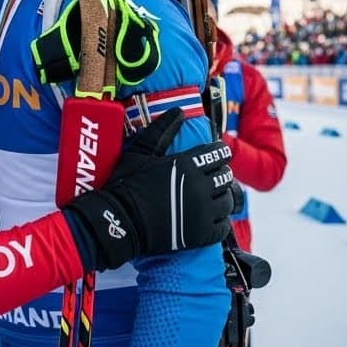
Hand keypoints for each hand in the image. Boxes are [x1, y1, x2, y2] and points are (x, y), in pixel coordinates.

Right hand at [63, 109, 233, 270]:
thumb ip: (161, 130)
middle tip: (212, 176)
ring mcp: (202, 213)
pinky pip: (222, 227)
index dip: (220, 152)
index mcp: (186, 164)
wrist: (119, 222)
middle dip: (221, 174)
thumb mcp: (140, 152)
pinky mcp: (200, 235)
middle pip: (226, 176)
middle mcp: (199, 187)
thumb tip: (178, 111)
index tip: (216, 154)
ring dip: (222, 197)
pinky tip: (211, 219)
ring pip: (227, 201)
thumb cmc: (125, 184)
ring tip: (212, 197)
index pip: (219, 153)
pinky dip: (220, 222)